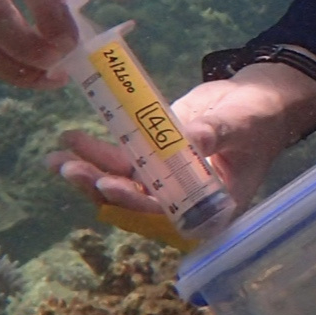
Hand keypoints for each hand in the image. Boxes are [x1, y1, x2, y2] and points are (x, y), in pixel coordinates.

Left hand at [52, 63, 315, 216]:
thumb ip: (215, 133)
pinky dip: (96, 153)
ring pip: (121, 182)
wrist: (255, 102)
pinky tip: (69, 143)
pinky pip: (121, 161)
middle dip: (99, 185)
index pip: (165, 212)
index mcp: (210, 207)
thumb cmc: (259, 119)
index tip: (107, 185)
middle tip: (67, 168)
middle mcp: (182, 201)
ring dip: (89, 170)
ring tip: (56, 157)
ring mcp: (165, 181)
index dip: (134, 201)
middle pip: (134, 201)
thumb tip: (192, 139)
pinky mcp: (153, 160)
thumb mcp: (241, 125)